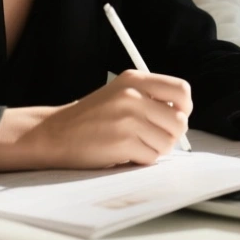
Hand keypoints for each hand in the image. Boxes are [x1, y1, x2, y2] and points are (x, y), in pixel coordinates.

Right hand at [0, 70, 191, 171]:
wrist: (55, 133)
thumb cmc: (91, 117)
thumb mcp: (120, 92)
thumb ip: (151, 97)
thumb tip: (183, 115)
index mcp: (136, 79)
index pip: (182, 90)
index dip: (184, 108)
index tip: (176, 117)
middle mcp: (133, 95)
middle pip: (179, 121)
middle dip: (171, 135)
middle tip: (153, 138)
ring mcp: (128, 118)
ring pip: (167, 142)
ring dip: (155, 149)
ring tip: (135, 144)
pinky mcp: (123, 141)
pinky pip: (151, 157)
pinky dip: (141, 160)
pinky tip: (125, 153)